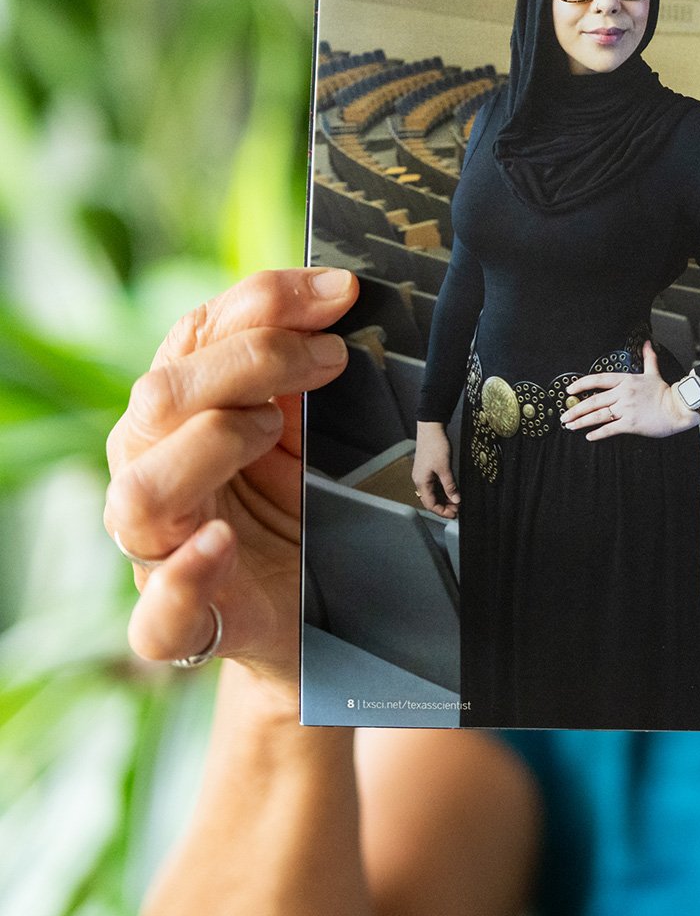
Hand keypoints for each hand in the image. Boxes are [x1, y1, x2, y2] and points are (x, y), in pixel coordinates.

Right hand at [104, 268, 358, 699]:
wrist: (318, 621)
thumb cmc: (308, 507)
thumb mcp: (315, 430)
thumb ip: (310, 371)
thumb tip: (346, 295)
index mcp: (183, 412)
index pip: (197, 334)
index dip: (265, 301)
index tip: (340, 292)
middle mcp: (155, 470)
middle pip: (161, 397)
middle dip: (251, 360)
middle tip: (332, 359)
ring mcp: (161, 550)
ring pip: (138, 491)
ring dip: (209, 446)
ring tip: (272, 432)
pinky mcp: (186, 623)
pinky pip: (158, 611)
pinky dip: (185, 575)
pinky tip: (220, 542)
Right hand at [412, 421, 459, 517]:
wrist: (431, 429)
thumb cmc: (435, 446)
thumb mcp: (444, 468)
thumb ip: (450, 486)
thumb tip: (455, 500)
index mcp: (421, 482)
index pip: (430, 504)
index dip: (442, 512)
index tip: (455, 515)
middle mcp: (420, 481)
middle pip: (431, 500)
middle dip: (444, 506)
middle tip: (458, 510)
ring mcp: (424, 475)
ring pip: (434, 493)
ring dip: (444, 499)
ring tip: (457, 502)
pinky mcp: (428, 470)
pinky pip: (435, 485)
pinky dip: (444, 490)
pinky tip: (453, 492)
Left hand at [559, 341, 696, 439]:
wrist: (678, 408)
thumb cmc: (666, 392)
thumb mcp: (654, 373)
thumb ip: (648, 358)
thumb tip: (647, 343)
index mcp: (626, 380)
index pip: (598, 380)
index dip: (581, 384)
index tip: (569, 390)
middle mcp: (623, 393)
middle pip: (593, 400)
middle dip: (576, 409)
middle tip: (564, 415)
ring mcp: (626, 409)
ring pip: (597, 415)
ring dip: (581, 421)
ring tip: (570, 425)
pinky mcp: (630, 423)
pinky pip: (609, 428)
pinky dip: (597, 433)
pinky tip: (589, 436)